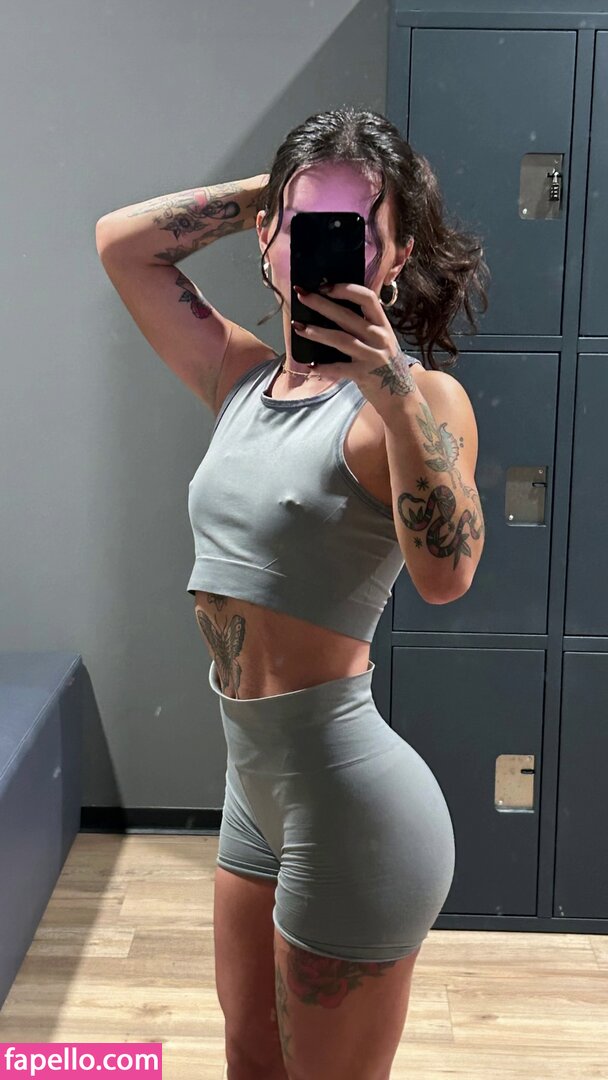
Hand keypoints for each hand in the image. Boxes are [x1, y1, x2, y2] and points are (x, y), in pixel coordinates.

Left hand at [292, 283, 418, 413]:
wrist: (401, 397)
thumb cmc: (385, 365)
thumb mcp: (381, 341)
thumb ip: (364, 326)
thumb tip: (332, 311)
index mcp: (383, 324)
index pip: (367, 297)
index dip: (345, 289)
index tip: (324, 286)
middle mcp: (379, 337)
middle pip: (347, 316)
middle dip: (322, 304)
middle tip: (301, 295)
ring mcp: (372, 356)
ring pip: (341, 339)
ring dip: (317, 332)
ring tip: (298, 327)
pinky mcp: (364, 375)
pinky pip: (340, 368)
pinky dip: (324, 367)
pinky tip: (310, 365)